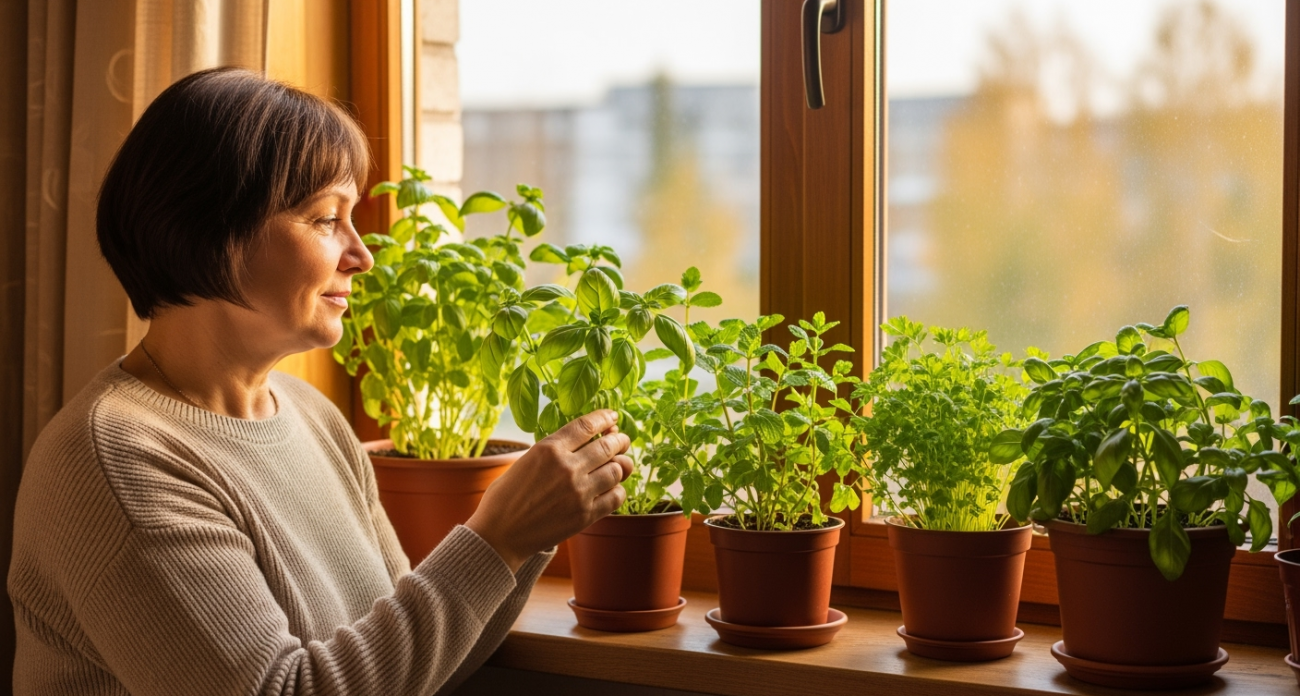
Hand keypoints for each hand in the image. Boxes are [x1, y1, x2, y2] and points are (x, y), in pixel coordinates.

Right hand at [465, 410, 632, 572]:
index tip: (612, 417)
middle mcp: (567, 467)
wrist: (499, 535)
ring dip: (621, 465)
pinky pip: (616, 496)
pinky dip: (617, 490)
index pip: (587, 425)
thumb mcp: (525, 461)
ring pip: (617, 470)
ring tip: (618, 465)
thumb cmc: (507, 496)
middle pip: (609, 446)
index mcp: (549, 449)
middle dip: (620, 441)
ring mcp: (579, 492)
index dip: (605, 418)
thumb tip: (589, 440)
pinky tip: (611, 489)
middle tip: (621, 441)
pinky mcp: (585, 515)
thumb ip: (555, 450)